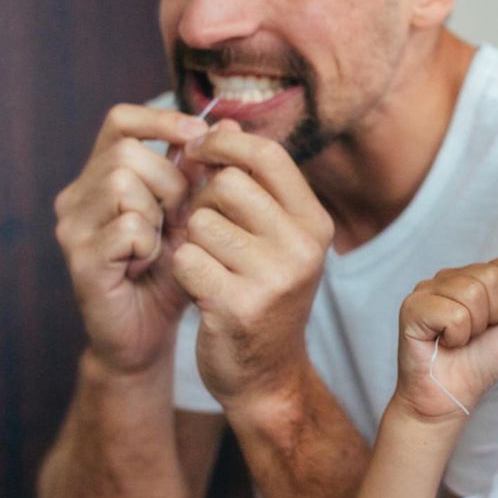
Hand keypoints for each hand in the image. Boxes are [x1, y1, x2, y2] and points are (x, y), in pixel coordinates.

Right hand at [54, 104, 207, 373]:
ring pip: (123, 183)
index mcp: (101, 177)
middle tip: (180, 217)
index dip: (160, 120)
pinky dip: (148, 244)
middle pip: (127, 152)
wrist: (147, 335)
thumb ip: (203, 174)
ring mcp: (73, 227)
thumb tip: (229, 124)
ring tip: (162, 242)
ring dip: (159, 212)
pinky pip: (127, 227)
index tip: (198, 136)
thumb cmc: (170, 273)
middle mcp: (78, 196)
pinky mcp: (79, 259)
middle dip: (169, 181)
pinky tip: (147, 264)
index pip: (120, 121)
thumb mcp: (192, 217)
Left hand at [170, 122, 334, 413]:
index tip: (200, 151)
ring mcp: (274, 279)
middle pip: (228, 184)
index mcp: (315, 223)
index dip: (225, 144)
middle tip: (205, 228)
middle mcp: (303, 247)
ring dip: (191, 239)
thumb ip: (252, 184)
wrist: (266, 376)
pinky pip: (186, 259)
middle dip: (203, 201)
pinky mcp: (238, 306)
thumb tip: (220, 121)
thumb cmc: (262, 295)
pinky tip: (199, 288)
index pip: (267, 155)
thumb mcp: (274, 238)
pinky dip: (182, 270)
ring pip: (201, 222)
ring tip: (207, 264)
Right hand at [393, 256, 497, 420]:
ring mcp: (428, 290)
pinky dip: (457, 336)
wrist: (450, 398)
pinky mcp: (413, 308)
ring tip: (460, 339)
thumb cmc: (477, 365)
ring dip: (475, 327)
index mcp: (474, 277)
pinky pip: (454, 314)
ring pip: (472, 293)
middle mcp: (450, 277)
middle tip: (479, 334)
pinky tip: (445, 343)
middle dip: (496, 314)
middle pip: (492, 276)